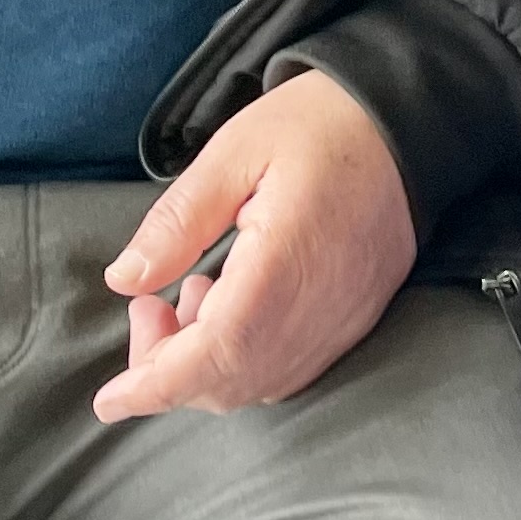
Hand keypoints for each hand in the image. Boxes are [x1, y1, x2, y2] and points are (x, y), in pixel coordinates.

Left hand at [96, 69, 415, 420]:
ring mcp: (346, 318)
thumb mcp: (235, 150)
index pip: (214, 355)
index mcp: (286, 261)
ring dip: (207, 366)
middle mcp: (321, 306)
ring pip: (262, 383)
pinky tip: (231, 307)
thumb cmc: (321, 125)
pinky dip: (245, 361)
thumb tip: (125, 280)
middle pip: (233, 382)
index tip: (109, 399)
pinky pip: (294, 368)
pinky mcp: (359, 317)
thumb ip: (178, 221)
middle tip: (147, 309)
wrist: (411, 120)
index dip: (156, 386)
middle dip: (171, 370)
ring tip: (188, 298)